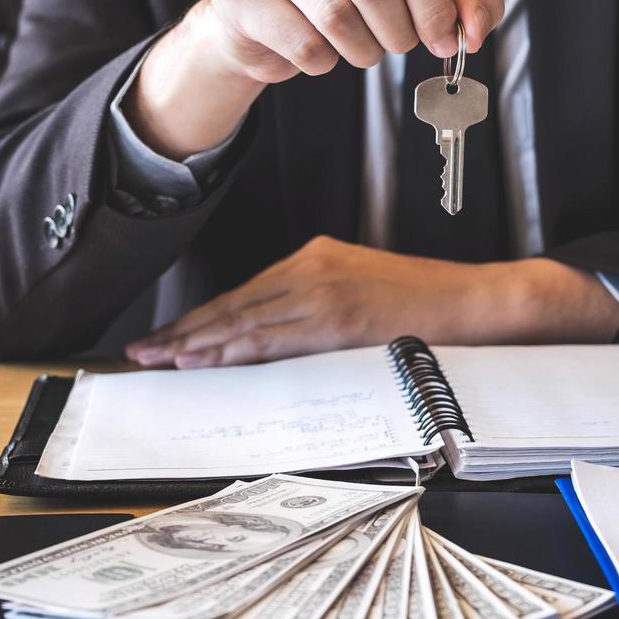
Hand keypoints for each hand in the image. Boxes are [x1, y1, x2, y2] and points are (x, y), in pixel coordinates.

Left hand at [124, 236, 618, 367]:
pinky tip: (209, 360)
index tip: (168, 337)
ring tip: (162, 360)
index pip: (245, 293)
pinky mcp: (340, 315)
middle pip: (235, 303)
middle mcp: (313, 266)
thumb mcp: (362, 294)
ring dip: (200, 343)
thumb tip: (273, 340)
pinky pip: (277, 336)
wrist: (475, 301)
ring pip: (247, 320)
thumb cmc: (425, 304)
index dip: (202, 318)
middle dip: (185, 331)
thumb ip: (316, 309)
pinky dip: (238, 349)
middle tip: (143, 351)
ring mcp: (325, 289)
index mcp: (316, 257)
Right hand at [127, 0, 505, 160]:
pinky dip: (323, 61)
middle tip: (399, 47)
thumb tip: (477, 33)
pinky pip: (300, 40)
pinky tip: (319, 51)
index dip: (433, 4)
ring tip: (362, 50)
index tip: (441, 39)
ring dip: (362, 50)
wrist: (263, 15)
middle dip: (397, 30)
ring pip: (334, 13)